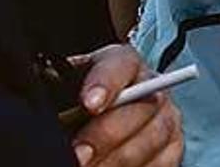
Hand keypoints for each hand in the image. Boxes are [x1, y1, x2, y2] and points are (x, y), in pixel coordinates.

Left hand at [68, 45, 182, 166]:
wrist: (93, 122)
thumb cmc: (74, 106)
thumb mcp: (63, 92)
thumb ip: (58, 95)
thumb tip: (46, 109)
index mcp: (120, 64)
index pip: (121, 64)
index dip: (106, 83)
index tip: (89, 104)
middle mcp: (151, 86)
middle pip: (140, 106)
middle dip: (107, 135)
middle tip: (79, 155)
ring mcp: (166, 117)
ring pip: (152, 138)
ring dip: (117, 159)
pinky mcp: (174, 146)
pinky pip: (162, 161)